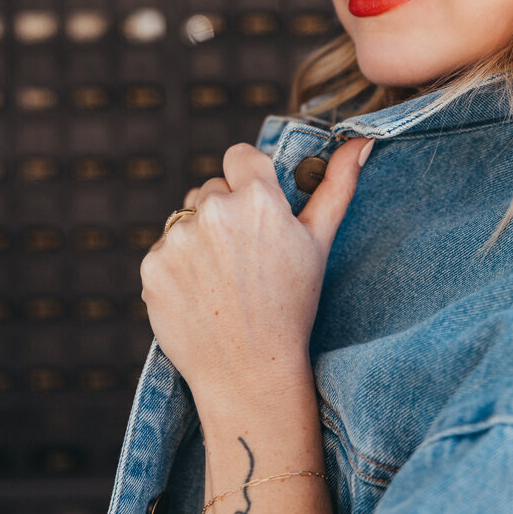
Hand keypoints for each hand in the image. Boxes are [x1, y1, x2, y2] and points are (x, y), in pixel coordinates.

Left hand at [140, 136, 373, 417]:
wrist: (250, 372)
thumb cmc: (292, 305)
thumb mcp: (319, 242)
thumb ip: (337, 185)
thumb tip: (361, 141)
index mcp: (256, 197)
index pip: (240, 156)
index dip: (249, 179)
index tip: (257, 208)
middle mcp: (213, 210)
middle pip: (211, 188)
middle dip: (226, 212)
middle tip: (246, 257)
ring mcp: (178, 238)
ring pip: (186, 217)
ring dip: (199, 236)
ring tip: (223, 278)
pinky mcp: (152, 265)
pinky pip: (164, 249)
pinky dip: (177, 266)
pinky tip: (200, 293)